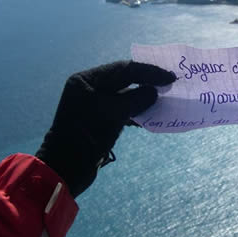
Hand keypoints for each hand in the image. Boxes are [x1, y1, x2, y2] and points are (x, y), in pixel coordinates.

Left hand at [36, 61, 175, 196]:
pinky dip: (137, 111)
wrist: (67, 167)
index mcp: (87, 80)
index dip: (149, 72)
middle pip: (124, 79)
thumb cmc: (87, 135)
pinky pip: (122, 108)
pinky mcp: (99, 118)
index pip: (124, 69)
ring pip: (125, 94)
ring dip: (144, 97)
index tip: (170, 77)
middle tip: (169, 83)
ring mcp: (93, 103)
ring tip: (163, 99)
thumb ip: (137, 98)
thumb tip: (154, 92)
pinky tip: (150, 115)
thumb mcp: (115, 113)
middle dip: (147, 82)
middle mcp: (89, 87)